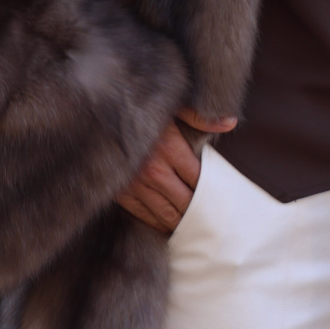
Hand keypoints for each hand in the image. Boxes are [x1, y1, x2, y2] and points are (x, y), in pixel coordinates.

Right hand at [116, 107, 236, 232]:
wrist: (99, 109)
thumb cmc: (139, 101)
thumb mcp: (172, 103)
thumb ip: (201, 116)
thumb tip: (230, 123)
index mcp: (170, 147)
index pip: (198, 178)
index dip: (209, 189)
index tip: (218, 196)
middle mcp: (153, 169)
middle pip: (184, 201)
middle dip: (198, 211)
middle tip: (211, 219)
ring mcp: (134, 183)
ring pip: (165, 213)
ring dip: (180, 221)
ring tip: (193, 227)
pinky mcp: (118, 191)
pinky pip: (142, 214)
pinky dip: (157, 223)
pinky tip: (166, 225)